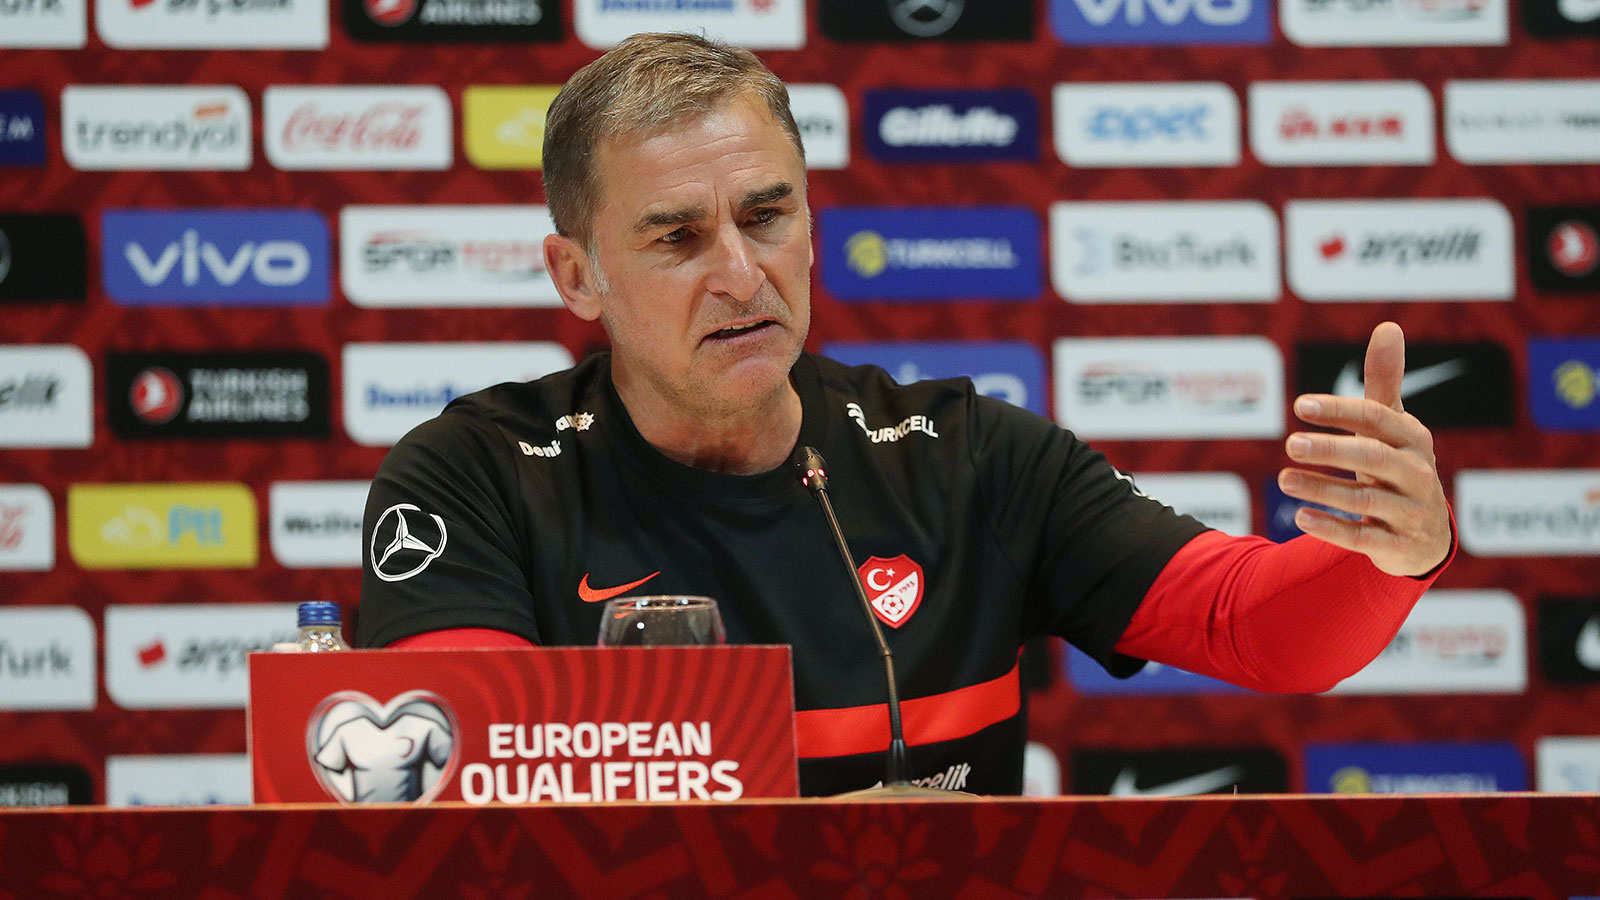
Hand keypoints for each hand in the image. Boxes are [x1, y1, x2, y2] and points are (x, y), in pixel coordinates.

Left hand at [1277, 322, 1451, 576]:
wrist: (1423, 535)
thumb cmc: (1398, 466)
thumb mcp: (1394, 426)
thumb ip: (1384, 382)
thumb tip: (1388, 327)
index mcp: (1413, 439)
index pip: (1377, 418)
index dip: (1339, 411)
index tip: (1299, 406)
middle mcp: (1417, 474)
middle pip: (1372, 458)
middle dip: (1331, 450)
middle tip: (1289, 443)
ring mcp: (1411, 512)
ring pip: (1364, 499)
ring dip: (1321, 489)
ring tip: (1282, 479)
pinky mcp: (1398, 546)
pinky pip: (1363, 538)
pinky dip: (1331, 528)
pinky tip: (1299, 517)